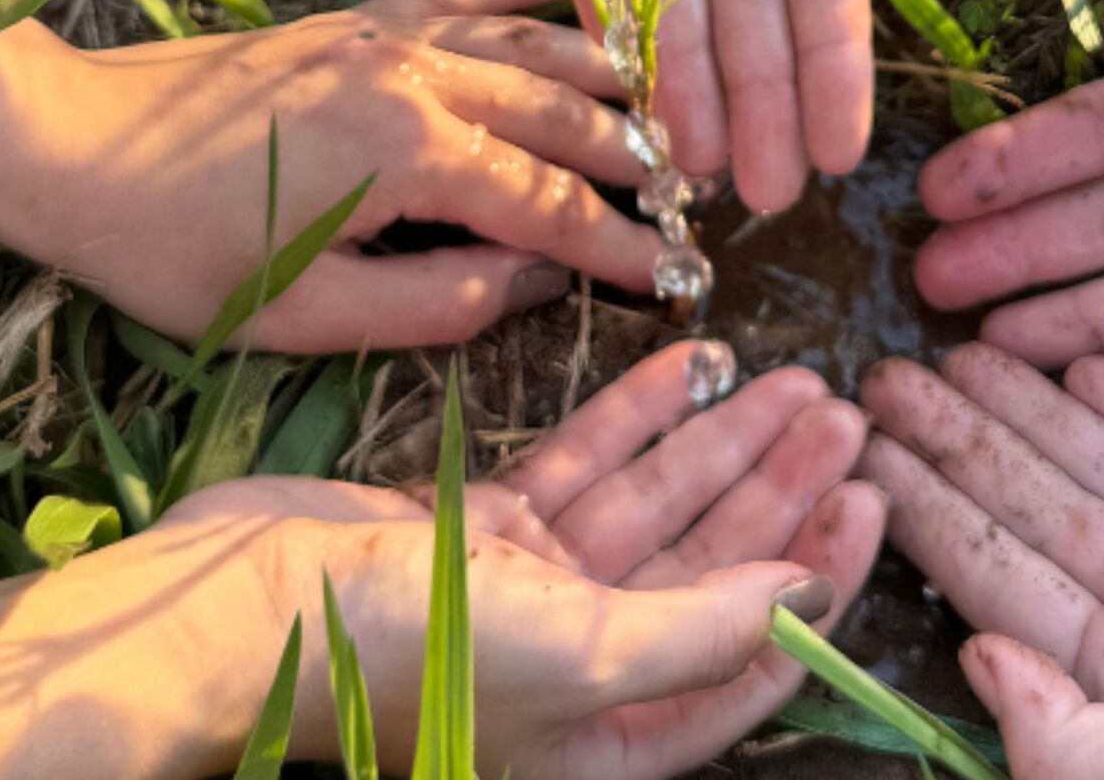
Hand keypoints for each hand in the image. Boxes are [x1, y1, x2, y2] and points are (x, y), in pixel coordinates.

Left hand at [22, 0, 662, 350]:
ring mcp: (386, 38)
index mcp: (412, 157)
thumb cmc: (181, 253)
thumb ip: (440, 302)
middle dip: (634, 162)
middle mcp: (415, 79)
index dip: (621, 249)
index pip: (551, 207)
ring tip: (662, 112)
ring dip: (603, 75)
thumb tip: (536, 284)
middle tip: (689, 202)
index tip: (679, 281)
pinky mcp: (355, 20)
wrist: (72, 145)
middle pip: (560, 114)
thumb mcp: (310, 316)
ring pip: (528, 45)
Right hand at [152, 341, 885, 778]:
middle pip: (708, 570)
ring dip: (721, 443)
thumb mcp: (579, 656)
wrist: (238, 604)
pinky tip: (696, 364)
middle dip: (778, 492)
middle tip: (844, 414)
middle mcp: (575, 672)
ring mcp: (526, 594)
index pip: (744, 662)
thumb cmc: (405, 652)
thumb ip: (702, 634)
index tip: (865, 502)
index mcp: (606, 738)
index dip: (814, 584)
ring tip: (797, 380)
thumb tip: (805, 600)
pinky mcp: (477, 529)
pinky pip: (582, 465)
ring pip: (652, 506)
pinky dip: (637, 417)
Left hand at [857, 345, 1103, 779]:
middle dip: (959, 442)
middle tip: (881, 372)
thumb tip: (973, 660)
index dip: (925, 509)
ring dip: (1033, 407)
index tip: (855, 450)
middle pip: (1038, 508)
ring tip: (959, 345)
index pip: (997, 577)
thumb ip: (1065, 740)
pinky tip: (1081, 358)